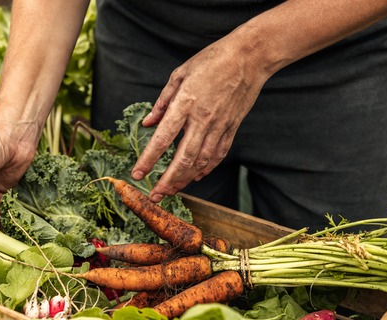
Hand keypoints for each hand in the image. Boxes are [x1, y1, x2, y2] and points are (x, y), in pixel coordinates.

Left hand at [131, 33, 269, 201]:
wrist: (249, 57)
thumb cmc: (212, 60)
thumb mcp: (180, 74)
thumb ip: (162, 101)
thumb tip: (147, 123)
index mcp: (185, 104)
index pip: (162, 139)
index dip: (148, 160)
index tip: (137, 175)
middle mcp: (202, 119)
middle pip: (183, 159)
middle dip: (167, 181)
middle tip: (155, 196)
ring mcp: (219, 126)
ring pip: (201, 162)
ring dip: (185, 179)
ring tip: (171, 190)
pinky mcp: (232, 128)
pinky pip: (218, 155)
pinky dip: (206, 169)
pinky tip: (195, 177)